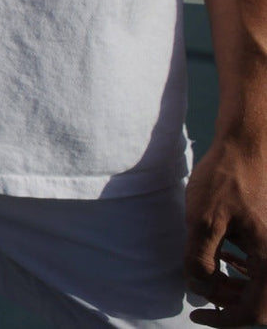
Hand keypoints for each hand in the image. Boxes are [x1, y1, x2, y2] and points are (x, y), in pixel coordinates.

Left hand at [184, 135, 266, 325]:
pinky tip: (222, 256)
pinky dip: (243, 269)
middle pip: (261, 302)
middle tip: (201, 290)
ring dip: (236, 287)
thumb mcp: (202, 222)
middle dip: (230, 303)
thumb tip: (199, 290)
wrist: (247, 146)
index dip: (225, 320)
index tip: (197, 317)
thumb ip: (201, 260)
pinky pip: (263, 265)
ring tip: (207, 274)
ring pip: (262, 284)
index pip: (254, 311)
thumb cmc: (225, 180)